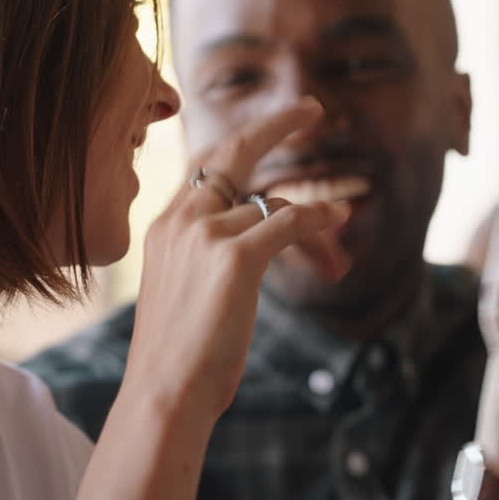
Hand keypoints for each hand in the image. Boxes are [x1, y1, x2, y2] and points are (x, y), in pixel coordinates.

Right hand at [126, 97, 350, 422]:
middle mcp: (180, 221)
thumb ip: (203, 261)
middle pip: (233, 152)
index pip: (203, 168)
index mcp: (162, 228)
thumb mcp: (180, 293)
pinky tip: (337, 221)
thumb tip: (251, 248)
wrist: (164, 390)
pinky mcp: (235, 256)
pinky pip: (290, 220)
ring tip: (336, 252)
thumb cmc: (176, 357)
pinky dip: (319, 220)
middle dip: (275, 125)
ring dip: (315, 225)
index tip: (264, 133)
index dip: (238, 145)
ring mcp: (206, 234)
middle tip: (311, 109)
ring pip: (275, 203)